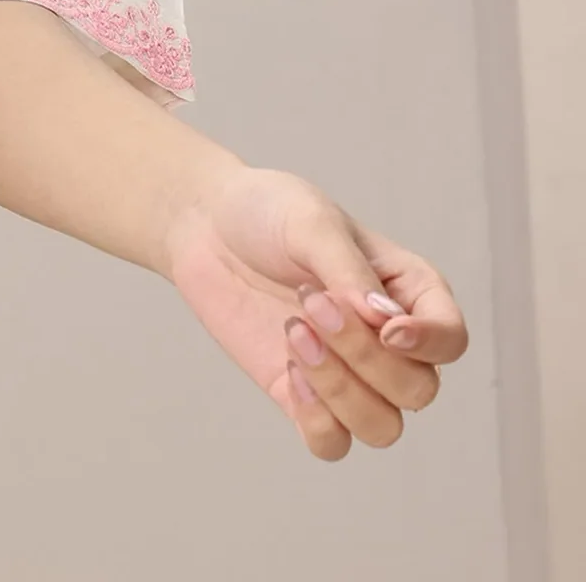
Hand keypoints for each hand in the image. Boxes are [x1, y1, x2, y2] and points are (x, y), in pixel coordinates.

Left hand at [161, 163, 467, 458]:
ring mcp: (350, 376)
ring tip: (294, 332)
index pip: (451, 339)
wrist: (206, 225)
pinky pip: (334, 444)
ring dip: (340, 389)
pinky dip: (317, 419)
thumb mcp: (312, 222)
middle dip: (364, 355)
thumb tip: (385, 321)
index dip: (429, 344)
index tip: (385, 328)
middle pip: (418, 390)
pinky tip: (288, 371)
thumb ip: (350, 271)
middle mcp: (388, 342)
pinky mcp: (306, 399)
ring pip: (384, 428)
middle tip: (311, 303)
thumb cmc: (270, 213)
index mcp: (407, 292)